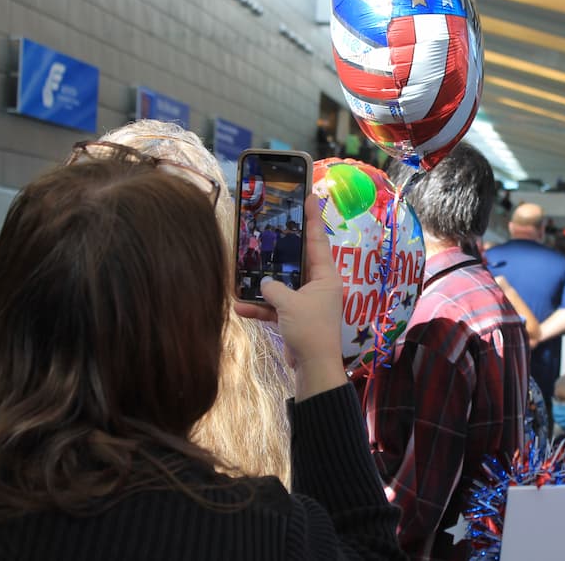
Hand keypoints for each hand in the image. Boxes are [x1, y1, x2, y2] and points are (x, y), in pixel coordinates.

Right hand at [235, 195, 345, 399]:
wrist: (313, 368)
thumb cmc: (310, 331)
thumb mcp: (289, 304)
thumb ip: (274, 288)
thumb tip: (264, 282)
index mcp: (325, 275)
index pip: (318, 239)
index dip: (313, 217)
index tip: (311, 195)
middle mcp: (317, 284)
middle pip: (297, 259)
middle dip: (280, 249)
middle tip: (268, 226)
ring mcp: (306, 301)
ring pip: (282, 284)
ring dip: (262, 283)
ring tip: (241, 273)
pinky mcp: (295, 317)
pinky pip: (275, 305)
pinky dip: (259, 306)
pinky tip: (239, 306)